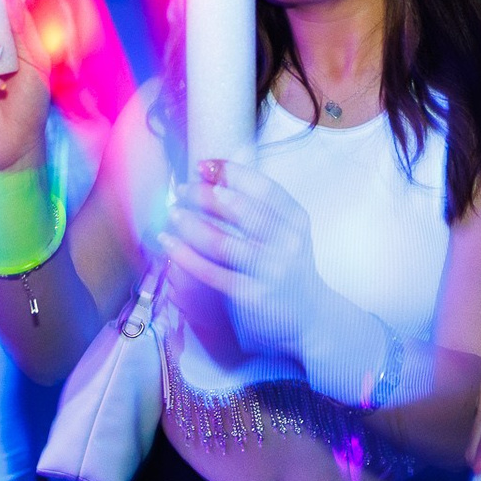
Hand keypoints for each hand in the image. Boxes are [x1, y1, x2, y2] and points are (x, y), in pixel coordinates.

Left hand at [158, 161, 327, 359]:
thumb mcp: (289, 229)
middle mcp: (287, 244)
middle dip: (205, 195)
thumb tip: (217, 171)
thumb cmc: (290, 265)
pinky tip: (169, 244)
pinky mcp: (250, 296)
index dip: (231, 172)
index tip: (203, 165)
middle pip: (241, 210)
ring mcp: (270, 271)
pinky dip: (185, 256)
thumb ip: (262, 203)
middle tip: (182, 189)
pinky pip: (211, 272)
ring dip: (191, 224)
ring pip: (222, 242)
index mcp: (297, 220)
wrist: (311, 316)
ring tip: (173, 212)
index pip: (263, 188)